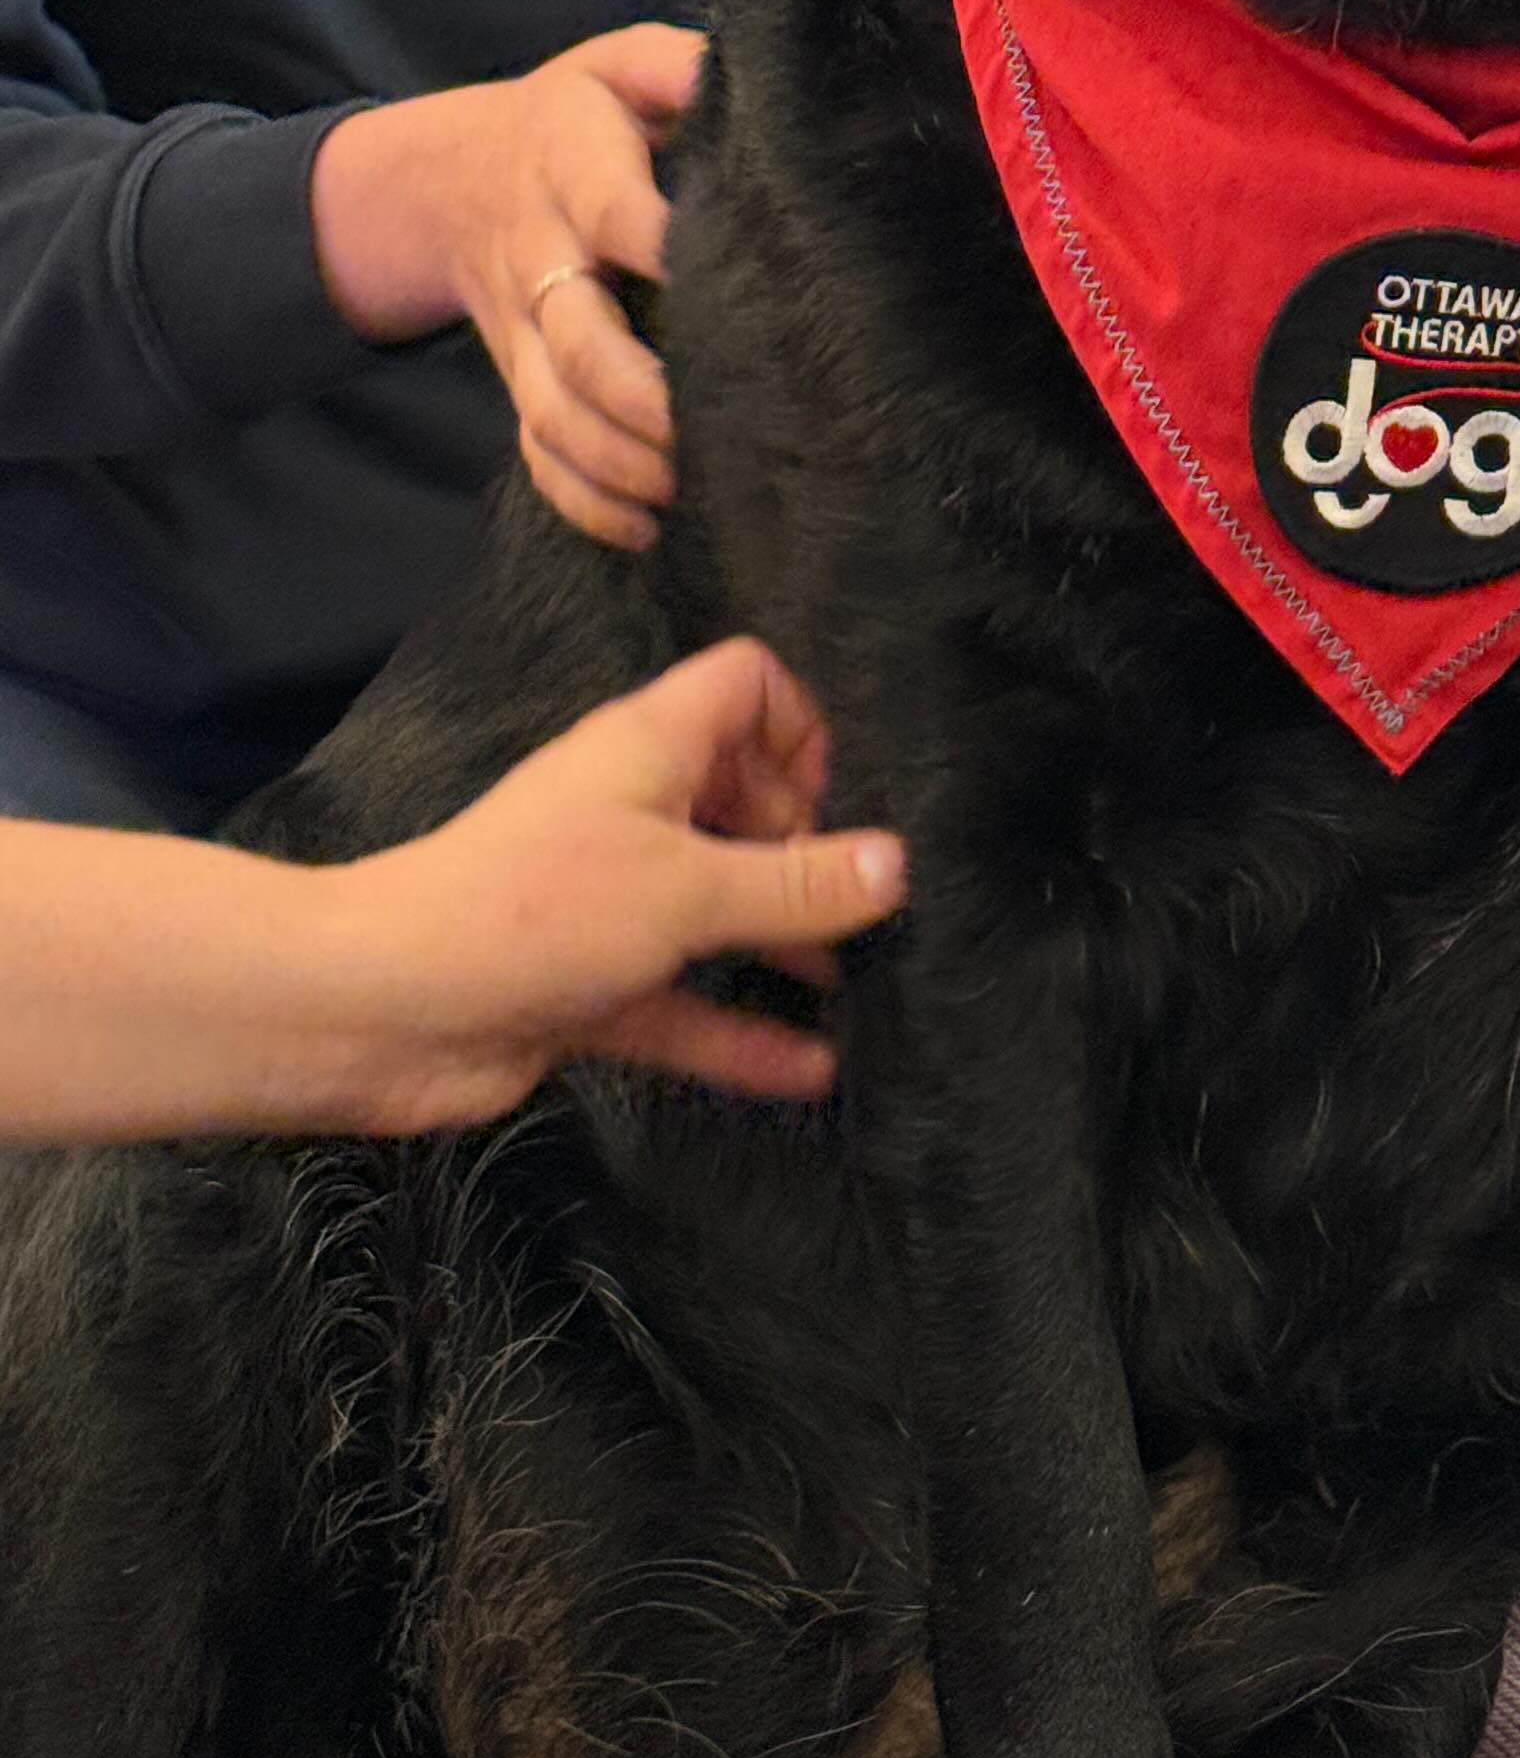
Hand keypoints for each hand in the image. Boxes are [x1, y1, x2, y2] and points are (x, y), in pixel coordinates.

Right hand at [310, 27, 703, 548]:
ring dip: (617, 462)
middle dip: (641, 396)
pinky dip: (583, 502)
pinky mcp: (522, 379)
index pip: (612, 210)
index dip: (661, 247)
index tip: (718, 281)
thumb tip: (754, 75)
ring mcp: (526, 331)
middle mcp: (542, 255)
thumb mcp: (614, 65)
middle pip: (579, 338)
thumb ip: (675, 65)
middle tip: (706, 431)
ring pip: (555, 411)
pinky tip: (643, 530)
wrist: (449, 177)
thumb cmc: (571, 119)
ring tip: (684, 491)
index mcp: (569, 164)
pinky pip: (536, 453)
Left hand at [324, 639, 905, 1131]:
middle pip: (742, 798)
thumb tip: (898, 862)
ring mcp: (607, 900)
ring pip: (714, 907)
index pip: (745, 686)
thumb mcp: (687, 891)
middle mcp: (631, 812)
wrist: (382, 1007)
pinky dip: (737, 1029)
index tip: (831, 806)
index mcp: (649, 749)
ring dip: (781, 943)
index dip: (801, 729)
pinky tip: (808, 1070)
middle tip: (851, 909)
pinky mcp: (587, 983)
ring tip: (859, 987)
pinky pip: (681, 1000)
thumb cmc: (535, 912)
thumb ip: (797, 883)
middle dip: (806, 849)